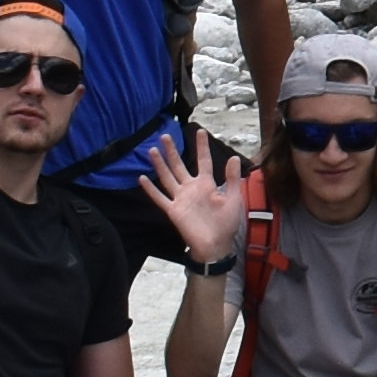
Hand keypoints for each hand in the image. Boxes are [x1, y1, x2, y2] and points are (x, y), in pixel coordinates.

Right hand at [138, 129, 246, 270]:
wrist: (216, 245)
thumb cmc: (226, 223)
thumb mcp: (233, 198)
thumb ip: (231, 178)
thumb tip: (235, 157)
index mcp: (207, 184)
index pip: (204, 161)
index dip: (202, 147)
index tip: (200, 131)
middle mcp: (191, 188)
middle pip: (179, 165)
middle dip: (172, 151)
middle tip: (165, 135)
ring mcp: (181, 198)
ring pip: (167, 177)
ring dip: (160, 164)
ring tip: (151, 150)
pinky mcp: (173, 210)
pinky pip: (160, 198)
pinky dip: (150, 189)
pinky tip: (141, 178)